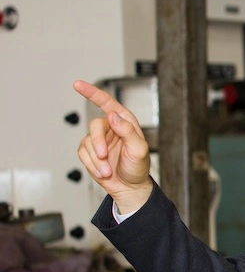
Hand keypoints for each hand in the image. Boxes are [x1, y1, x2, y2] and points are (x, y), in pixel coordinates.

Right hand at [75, 80, 152, 212]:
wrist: (129, 186)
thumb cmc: (138, 167)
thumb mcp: (139, 149)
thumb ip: (127, 131)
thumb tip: (113, 115)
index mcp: (125, 122)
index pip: (107, 103)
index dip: (92, 92)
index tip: (78, 84)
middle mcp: (111, 128)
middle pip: (95, 126)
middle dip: (98, 143)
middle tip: (105, 156)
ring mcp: (99, 140)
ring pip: (87, 142)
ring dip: (97, 159)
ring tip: (108, 170)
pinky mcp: (90, 152)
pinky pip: (83, 154)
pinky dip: (92, 165)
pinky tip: (103, 172)